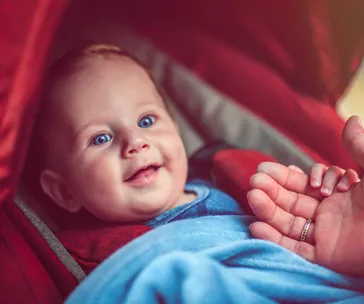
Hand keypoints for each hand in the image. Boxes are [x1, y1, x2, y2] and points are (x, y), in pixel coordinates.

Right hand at [247, 116, 363, 276]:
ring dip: (268, 211)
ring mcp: (325, 236)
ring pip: (288, 223)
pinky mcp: (325, 257)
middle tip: (254, 180)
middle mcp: (328, 215)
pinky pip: (295, 249)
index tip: (264, 168)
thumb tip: (351, 119)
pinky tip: (257, 226)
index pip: (302, 185)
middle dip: (271, 191)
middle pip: (290, 203)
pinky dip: (274, 240)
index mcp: (337, 196)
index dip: (282, 177)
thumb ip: (359, 148)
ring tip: (252, 196)